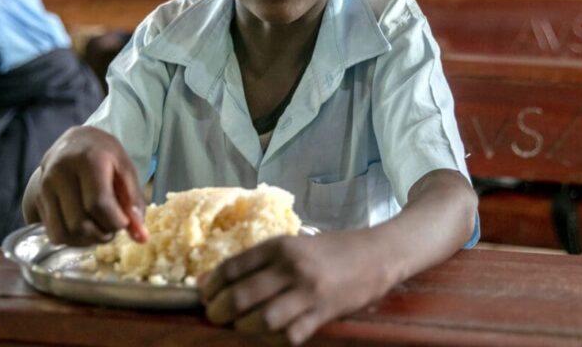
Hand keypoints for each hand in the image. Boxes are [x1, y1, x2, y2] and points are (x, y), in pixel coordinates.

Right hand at [25, 126, 148, 246]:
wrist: (75, 142)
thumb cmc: (105, 156)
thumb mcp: (126, 170)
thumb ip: (134, 203)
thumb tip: (142, 238)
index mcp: (87, 160)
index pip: (98, 203)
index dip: (115, 222)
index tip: (124, 222)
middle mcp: (60, 172)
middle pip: (79, 223)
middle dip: (102, 234)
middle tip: (113, 227)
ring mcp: (44, 186)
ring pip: (64, 233)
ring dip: (86, 241)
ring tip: (100, 229)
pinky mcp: (38, 199)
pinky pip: (54, 233)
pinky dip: (72, 240)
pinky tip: (84, 230)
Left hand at [201, 230, 391, 344]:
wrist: (376, 254)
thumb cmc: (330, 250)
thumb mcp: (292, 245)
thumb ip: (256, 262)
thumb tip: (209, 280)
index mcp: (280, 246)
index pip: (232, 267)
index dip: (211, 285)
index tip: (204, 295)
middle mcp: (291, 267)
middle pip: (241, 296)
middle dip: (219, 312)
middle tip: (214, 317)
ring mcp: (308, 293)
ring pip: (262, 319)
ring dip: (244, 328)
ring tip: (240, 326)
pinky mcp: (323, 314)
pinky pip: (290, 335)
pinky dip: (274, 339)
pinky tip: (270, 335)